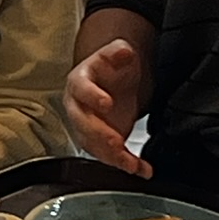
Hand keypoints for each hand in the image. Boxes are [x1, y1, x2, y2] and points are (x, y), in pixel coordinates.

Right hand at [64, 40, 151, 177]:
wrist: (113, 83)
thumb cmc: (111, 69)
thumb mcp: (117, 53)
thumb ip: (119, 50)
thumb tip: (124, 51)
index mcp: (79, 83)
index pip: (80, 89)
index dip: (91, 96)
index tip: (106, 103)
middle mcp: (78, 106)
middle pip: (81, 123)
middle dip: (98, 135)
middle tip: (115, 142)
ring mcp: (87, 126)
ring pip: (92, 144)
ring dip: (111, 156)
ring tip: (131, 164)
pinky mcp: (100, 141)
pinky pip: (108, 155)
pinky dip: (125, 163)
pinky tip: (141, 169)